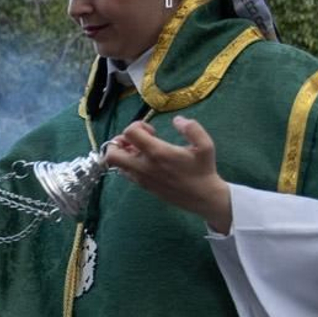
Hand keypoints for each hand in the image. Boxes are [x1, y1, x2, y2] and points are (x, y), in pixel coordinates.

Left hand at [105, 116, 232, 231]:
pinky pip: (125, 173)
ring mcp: (141, 178)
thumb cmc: (203, 169)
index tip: (151, 130)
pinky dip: (127, 164)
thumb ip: (191, 128)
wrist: (202, 197)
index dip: (136, 126)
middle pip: (112, 154)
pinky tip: (144, 161)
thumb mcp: (205, 145)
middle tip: (134, 140)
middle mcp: (144, 166)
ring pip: (116, 165)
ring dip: (122, 153)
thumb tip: (177, 120)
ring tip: (139, 149)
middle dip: (118, 142)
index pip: (129, 133)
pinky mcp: (142, 186)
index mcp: (157, 152)